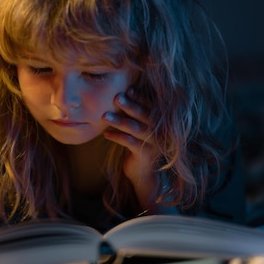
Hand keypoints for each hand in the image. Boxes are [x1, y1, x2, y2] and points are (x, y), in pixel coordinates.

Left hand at [102, 88, 157, 206]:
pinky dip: (117, 137)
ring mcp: (153, 143)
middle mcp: (159, 131)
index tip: (128, 90)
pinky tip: (106, 134)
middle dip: (129, 105)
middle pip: (143, 115)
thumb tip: (121, 94)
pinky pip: (129, 142)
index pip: (150, 106)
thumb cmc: (137, 145)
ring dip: (119, 121)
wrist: (142, 173)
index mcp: (158, 122)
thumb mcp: (137, 128)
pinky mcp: (145, 154)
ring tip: (104, 116)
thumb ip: (134, 115)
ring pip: (135, 128)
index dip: (139, 98)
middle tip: (116, 97)